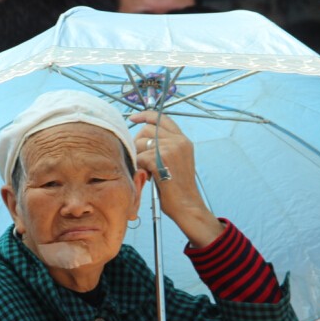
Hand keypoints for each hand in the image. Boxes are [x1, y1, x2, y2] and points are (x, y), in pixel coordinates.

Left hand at [129, 110, 223, 247]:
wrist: (186, 205)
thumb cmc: (177, 187)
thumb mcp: (176, 161)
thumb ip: (164, 146)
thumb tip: (141, 138)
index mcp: (183, 140)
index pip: (162, 118)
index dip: (146, 115)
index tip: (133, 118)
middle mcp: (179, 141)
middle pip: (147, 130)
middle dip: (138, 142)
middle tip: (140, 159)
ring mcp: (172, 148)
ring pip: (141, 143)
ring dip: (139, 157)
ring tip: (147, 171)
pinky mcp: (162, 159)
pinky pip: (140, 157)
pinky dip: (139, 167)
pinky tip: (148, 177)